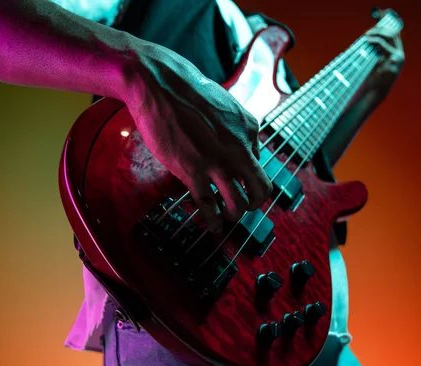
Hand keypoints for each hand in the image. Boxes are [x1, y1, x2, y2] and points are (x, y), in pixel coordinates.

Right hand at [119, 40, 271, 232]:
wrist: (160, 84)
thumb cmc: (187, 91)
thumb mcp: (224, 105)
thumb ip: (234, 127)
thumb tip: (236, 146)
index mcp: (249, 128)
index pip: (258, 160)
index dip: (247, 173)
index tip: (238, 179)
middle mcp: (239, 148)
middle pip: (260, 188)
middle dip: (255, 202)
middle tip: (245, 206)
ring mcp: (217, 162)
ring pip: (238, 203)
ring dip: (234, 215)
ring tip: (227, 217)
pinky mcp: (193, 171)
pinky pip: (209, 205)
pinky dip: (212, 221)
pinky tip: (212, 227)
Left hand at [362, 26, 404, 98]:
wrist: (374, 94)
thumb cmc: (372, 80)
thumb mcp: (374, 63)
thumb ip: (375, 52)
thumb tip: (367, 38)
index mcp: (396, 54)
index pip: (394, 34)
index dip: (387, 23)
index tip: (380, 14)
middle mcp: (399, 55)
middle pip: (393, 33)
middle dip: (381, 27)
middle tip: (368, 29)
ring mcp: (398, 57)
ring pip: (389, 36)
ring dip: (376, 32)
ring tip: (366, 35)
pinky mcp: (393, 60)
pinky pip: (382, 44)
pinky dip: (374, 40)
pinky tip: (366, 40)